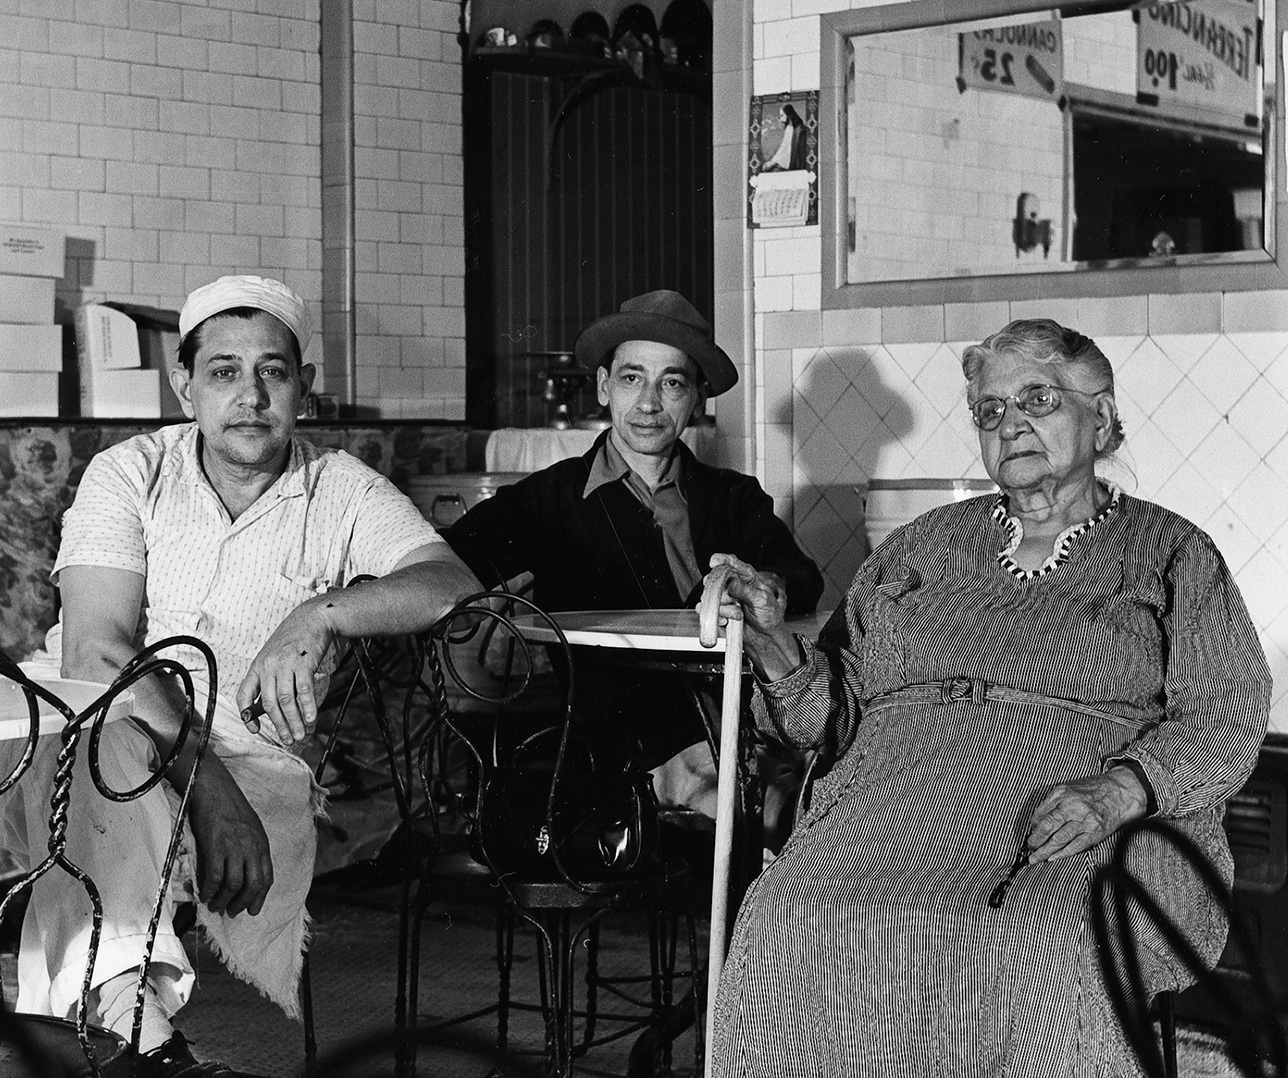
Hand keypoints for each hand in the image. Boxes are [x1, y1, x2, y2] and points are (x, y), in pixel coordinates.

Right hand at [188, 761, 273, 916]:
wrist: (214, 789)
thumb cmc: (229, 806)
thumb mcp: (249, 827)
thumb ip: (250, 848)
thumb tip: (242, 870)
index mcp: (262, 844)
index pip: (267, 877)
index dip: (260, 897)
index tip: (253, 910)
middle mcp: (252, 848)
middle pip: (253, 885)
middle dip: (244, 903)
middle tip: (233, 912)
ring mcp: (234, 848)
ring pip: (233, 885)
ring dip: (224, 900)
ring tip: (216, 907)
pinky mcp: (216, 847)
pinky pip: (214, 877)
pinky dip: (209, 890)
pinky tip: (204, 895)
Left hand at [236, 600, 334, 744]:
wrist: (312, 618)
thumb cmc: (294, 638)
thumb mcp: (273, 655)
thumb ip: (270, 677)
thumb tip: (272, 704)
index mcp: (258, 666)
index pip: (244, 695)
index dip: (248, 716)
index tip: (256, 730)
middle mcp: (269, 666)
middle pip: (270, 703)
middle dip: (279, 725)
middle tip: (288, 739)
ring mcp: (286, 664)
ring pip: (287, 700)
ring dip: (294, 721)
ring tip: (301, 734)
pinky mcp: (304, 662)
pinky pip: (304, 689)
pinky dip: (308, 706)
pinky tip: (312, 718)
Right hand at [702, 555, 799, 679]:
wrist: (765, 637)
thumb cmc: (768, 615)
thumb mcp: (761, 600)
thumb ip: (745, 590)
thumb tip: (731, 580)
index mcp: (747, 578)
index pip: (734, 564)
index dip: (723, 560)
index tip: (714, 561)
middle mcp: (734, 586)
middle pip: (717, 579)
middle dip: (722, 590)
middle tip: (733, 599)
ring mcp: (725, 598)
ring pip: (712, 596)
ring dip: (724, 608)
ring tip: (739, 615)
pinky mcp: (718, 611)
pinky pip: (707, 610)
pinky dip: (717, 616)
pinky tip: (728, 620)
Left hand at [1024, 767, 1148, 863]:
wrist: (1119, 793)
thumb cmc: (1091, 791)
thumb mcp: (1068, 788)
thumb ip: (1051, 803)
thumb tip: (1036, 823)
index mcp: (1061, 793)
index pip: (1040, 814)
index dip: (1032, 827)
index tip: (1029, 835)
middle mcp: (1072, 806)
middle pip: (1047, 827)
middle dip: (1035, 841)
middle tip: (1028, 849)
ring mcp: (1084, 820)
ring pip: (1059, 839)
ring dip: (1045, 851)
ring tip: (1036, 858)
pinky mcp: (1095, 832)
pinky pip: (1076, 846)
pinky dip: (1062, 854)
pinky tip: (1053, 858)